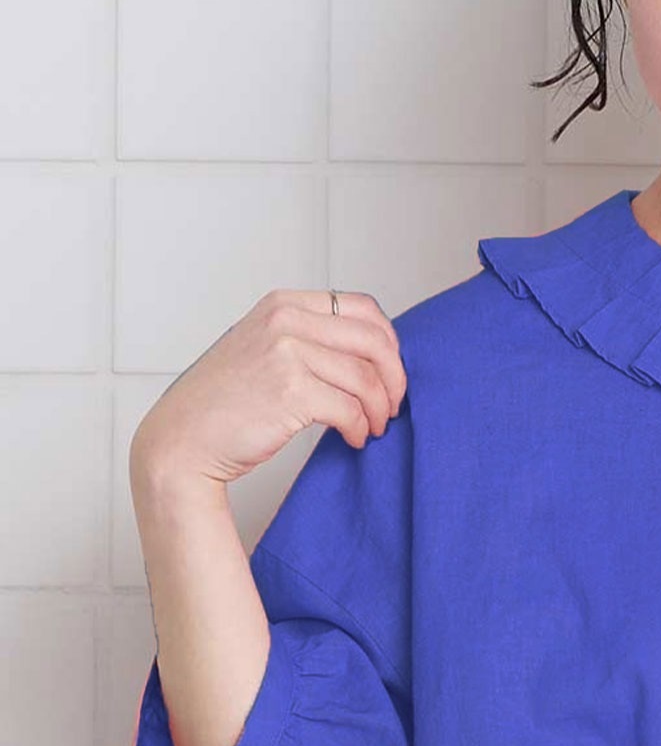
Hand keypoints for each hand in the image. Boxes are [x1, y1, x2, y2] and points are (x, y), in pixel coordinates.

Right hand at [129, 287, 408, 488]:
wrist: (181, 439)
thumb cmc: (222, 402)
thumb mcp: (261, 346)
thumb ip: (306, 337)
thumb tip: (368, 350)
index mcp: (283, 305)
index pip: (362, 308)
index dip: (388, 342)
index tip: (391, 369)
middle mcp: (286, 321)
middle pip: (373, 342)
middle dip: (394, 378)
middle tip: (393, 404)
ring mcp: (287, 354)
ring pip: (366, 379)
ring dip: (379, 409)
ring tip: (373, 427)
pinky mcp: (291, 392)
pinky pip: (350, 409)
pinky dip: (360, 427)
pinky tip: (354, 438)